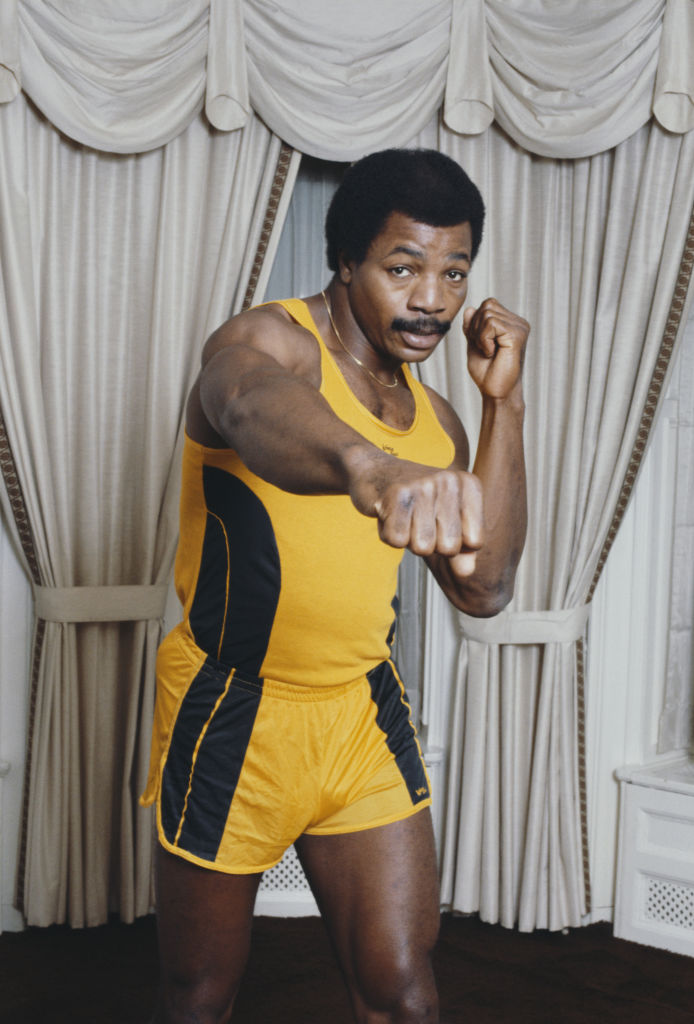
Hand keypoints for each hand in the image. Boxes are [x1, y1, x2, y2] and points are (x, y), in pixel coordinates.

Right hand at [350, 457, 484, 575]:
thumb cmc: (415, 500)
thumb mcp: (445, 520)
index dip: (453, 542)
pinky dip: (389, 535)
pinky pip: (397, 541)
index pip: (475, 541)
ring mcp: (423, 486)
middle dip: (431, 544)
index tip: (439, 522)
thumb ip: (462, 548)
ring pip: (422, 547)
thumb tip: (466, 573)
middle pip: (449, 548)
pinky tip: (389, 514)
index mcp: (468, 484)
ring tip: (404, 517)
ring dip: (408, 540)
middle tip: (418, 520)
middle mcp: (449, 481)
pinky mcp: (395, 495)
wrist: (375, 470)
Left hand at [463, 298, 528, 399]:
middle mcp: (518, 323)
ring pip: (487, 313)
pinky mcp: (517, 335)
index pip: (488, 304)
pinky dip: (484, 340)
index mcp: (511, 323)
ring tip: (488, 351)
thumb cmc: (487, 372)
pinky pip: (491, 323)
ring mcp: (520, 328)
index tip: (481, 343)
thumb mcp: (474, 344)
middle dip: (476, 327)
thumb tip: (470, 308)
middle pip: (487, 305)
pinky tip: (492, 353)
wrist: (495, 392)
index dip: (476, 322)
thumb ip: (472, 326)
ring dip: (480, 335)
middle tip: (484, 348)